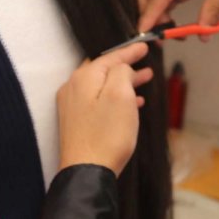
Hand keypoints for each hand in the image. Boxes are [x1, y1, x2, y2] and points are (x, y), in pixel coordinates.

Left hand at [56, 42, 152, 175]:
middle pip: (103, 70)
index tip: (144, 45)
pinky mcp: (75, 122)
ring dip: (122, 82)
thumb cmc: (107, 134)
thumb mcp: (121, 95)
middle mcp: (73, 88)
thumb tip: (120, 67)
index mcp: (84, 77)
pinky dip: (114, 97)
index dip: (129, 51)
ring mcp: (72, 106)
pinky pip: (97, 100)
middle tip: (146, 65)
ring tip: (143, 81)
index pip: (110, 56)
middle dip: (126, 66)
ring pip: (101, 85)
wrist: (87, 172)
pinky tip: (130, 104)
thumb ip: (121, 72)